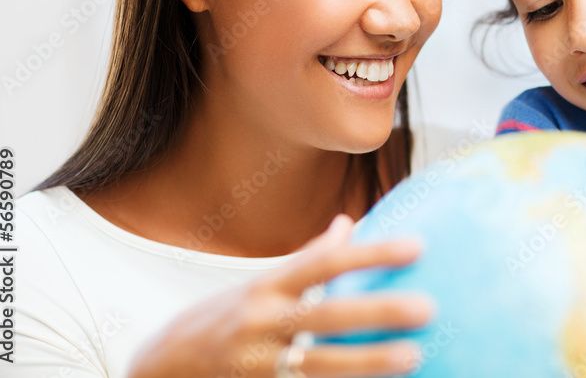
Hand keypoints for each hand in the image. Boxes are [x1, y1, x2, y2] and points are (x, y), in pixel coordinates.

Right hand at [128, 214, 432, 377]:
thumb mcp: (259, 284)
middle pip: (325, 316)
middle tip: (427, 307)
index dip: (371, 253)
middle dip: (377, 312)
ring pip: (318, 366)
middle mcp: (260, 324)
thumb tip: (348, 223)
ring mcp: (256, 366)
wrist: (158, 370)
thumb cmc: (222, 320)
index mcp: (266, 288)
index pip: (325, 262)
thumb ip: (306, 259)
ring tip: (414, 357)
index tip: (417, 247)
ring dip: (367, 363)